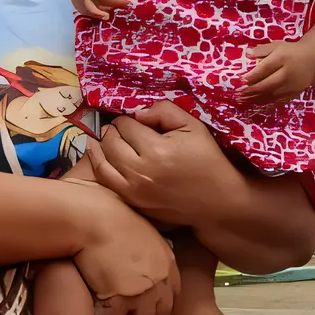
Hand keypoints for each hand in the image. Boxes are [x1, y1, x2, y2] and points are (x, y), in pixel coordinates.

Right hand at [70, 187, 178, 314]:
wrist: (93, 219)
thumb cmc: (110, 214)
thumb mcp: (142, 228)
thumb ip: (148, 246)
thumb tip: (141, 251)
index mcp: (167, 262)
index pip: (173, 293)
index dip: (157, 299)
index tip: (141, 298)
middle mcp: (160, 280)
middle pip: (161, 312)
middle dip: (144, 314)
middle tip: (124, 310)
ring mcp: (143, 292)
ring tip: (109, 311)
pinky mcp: (121, 300)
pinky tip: (95, 306)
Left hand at [83, 99, 243, 233]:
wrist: (216, 199)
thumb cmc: (207, 159)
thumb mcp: (193, 127)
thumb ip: (164, 112)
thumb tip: (137, 113)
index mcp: (156, 150)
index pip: (126, 127)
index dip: (125, 120)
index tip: (129, 120)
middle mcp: (140, 171)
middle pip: (110, 143)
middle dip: (110, 131)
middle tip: (115, 128)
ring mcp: (133, 190)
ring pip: (102, 163)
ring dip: (99, 148)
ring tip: (100, 139)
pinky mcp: (132, 202)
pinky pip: (106, 182)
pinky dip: (99, 167)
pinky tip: (100, 158)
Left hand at [242, 39, 314, 103]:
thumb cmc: (291, 52)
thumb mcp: (278, 46)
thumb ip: (262, 50)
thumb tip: (247, 54)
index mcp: (283, 57)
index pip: (266, 68)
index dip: (253, 75)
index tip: (241, 80)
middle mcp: (288, 72)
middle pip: (268, 83)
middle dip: (252, 90)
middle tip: (238, 94)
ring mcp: (292, 85)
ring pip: (272, 94)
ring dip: (256, 99)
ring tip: (243, 100)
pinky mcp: (294, 93)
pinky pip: (279, 100)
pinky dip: (266, 103)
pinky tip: (255, 104)